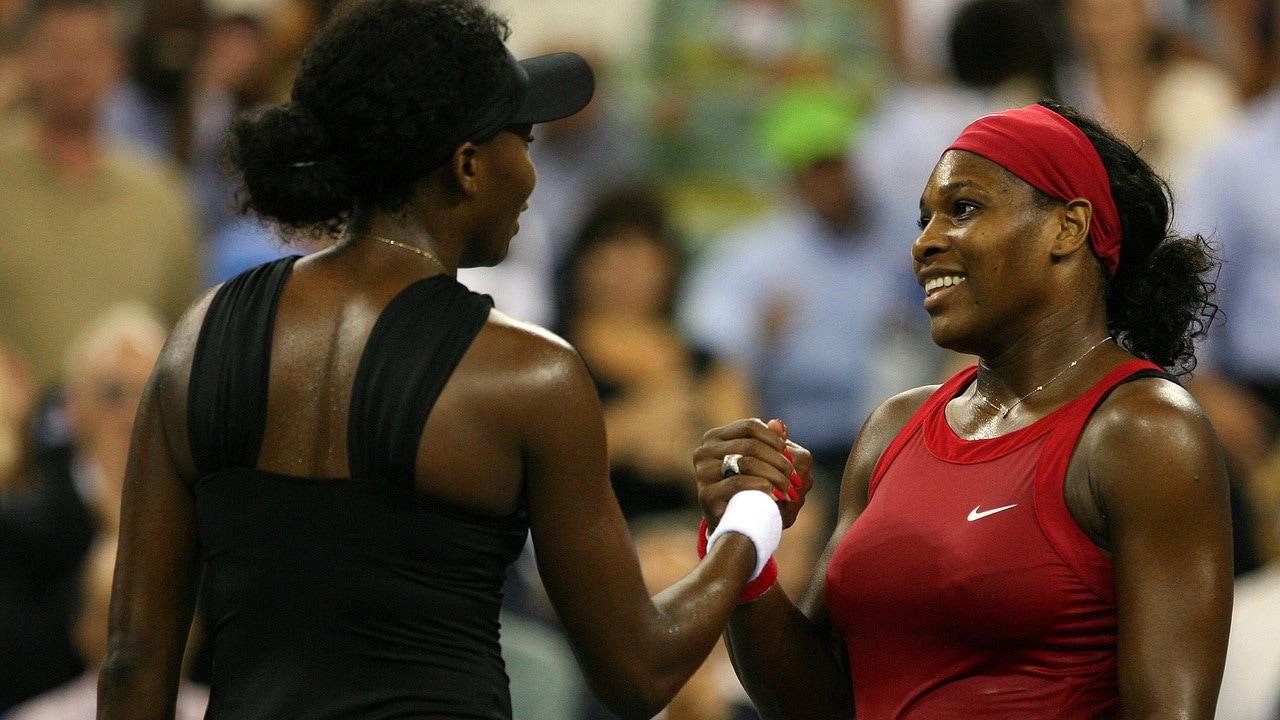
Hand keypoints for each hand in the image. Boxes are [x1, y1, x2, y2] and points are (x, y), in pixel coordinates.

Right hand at [694, 418, 812, 530]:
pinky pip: (739, 483)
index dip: (775, 440)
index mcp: (715, 437)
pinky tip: (775, 496)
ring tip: (789, 491)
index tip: (791, 458)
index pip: (750, 427)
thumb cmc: (749, 491)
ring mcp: (702, 473)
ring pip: (746, 462)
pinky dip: (762, 487)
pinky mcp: (706, 494)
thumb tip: (779, 424)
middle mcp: (704, 451)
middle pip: (751, 445)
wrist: (733, 528)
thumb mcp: (762, 464)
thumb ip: (770, 443)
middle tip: (795, 479)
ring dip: (775, 476)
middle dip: (779, 462)